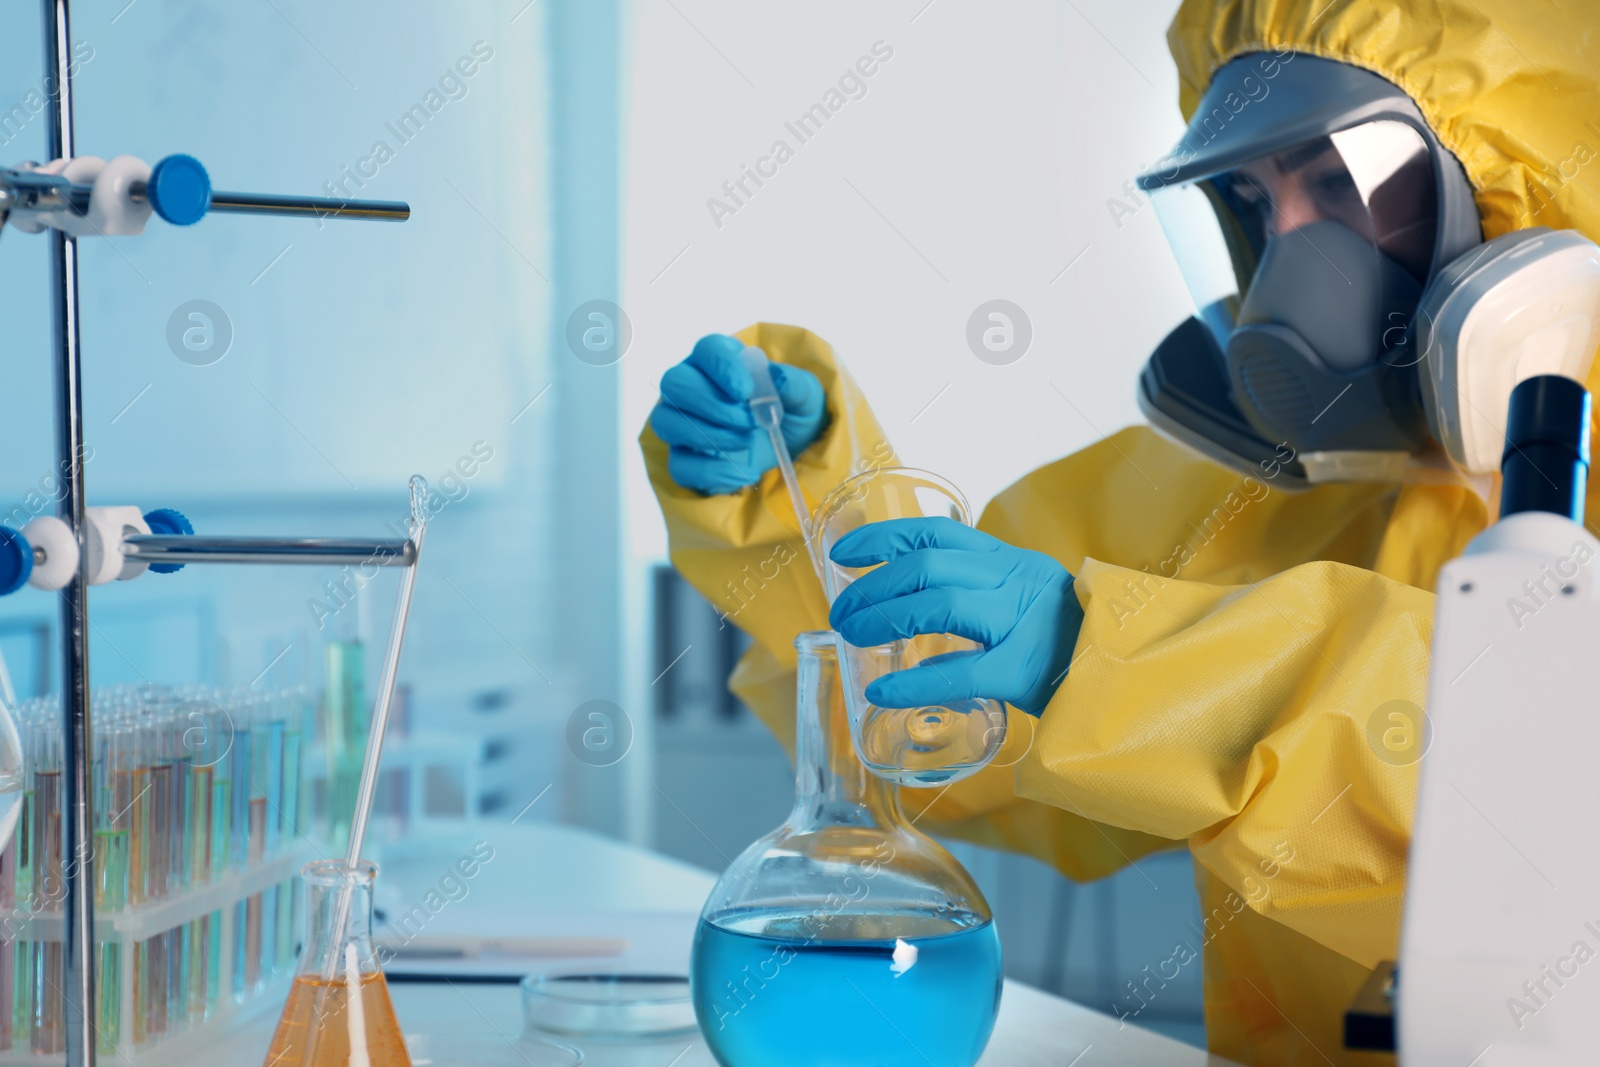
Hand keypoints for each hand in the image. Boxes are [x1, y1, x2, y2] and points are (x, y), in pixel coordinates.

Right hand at [650, 334, 827, 494]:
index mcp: (721, 360)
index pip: (706, 349)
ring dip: (708, 435)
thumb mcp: (807, 396)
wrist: (790, 449)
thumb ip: (796, 384)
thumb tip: (776, 378)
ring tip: (746, 442)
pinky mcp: (685, 458)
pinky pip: (679, 466)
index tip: (744, 390)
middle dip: (710, 404)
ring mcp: (682, 423)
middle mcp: (692, 386)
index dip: (721, 366)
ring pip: (666, 423)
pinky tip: (745, 472)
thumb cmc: (792, 411)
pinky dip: (712, 472)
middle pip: (674, 383)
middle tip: (748, 421)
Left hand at [827, 517, 1081, 714]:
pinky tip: (883, 691)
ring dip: (885, 617)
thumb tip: (911, 590)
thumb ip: (979, 588)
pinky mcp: (1025, 670)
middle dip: (873, 585)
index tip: (843, 552)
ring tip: (850, 636)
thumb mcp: (1025, 595)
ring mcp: (1022, 623)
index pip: (936, 533)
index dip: (883, 537)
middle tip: (840, 612)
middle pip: (929, 566)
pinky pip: (961, 671)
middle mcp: (1014, 581)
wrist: (1126, 676)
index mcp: (1009, 561)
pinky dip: (914, 681)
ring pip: (941, 604)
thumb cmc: (1067, 641)